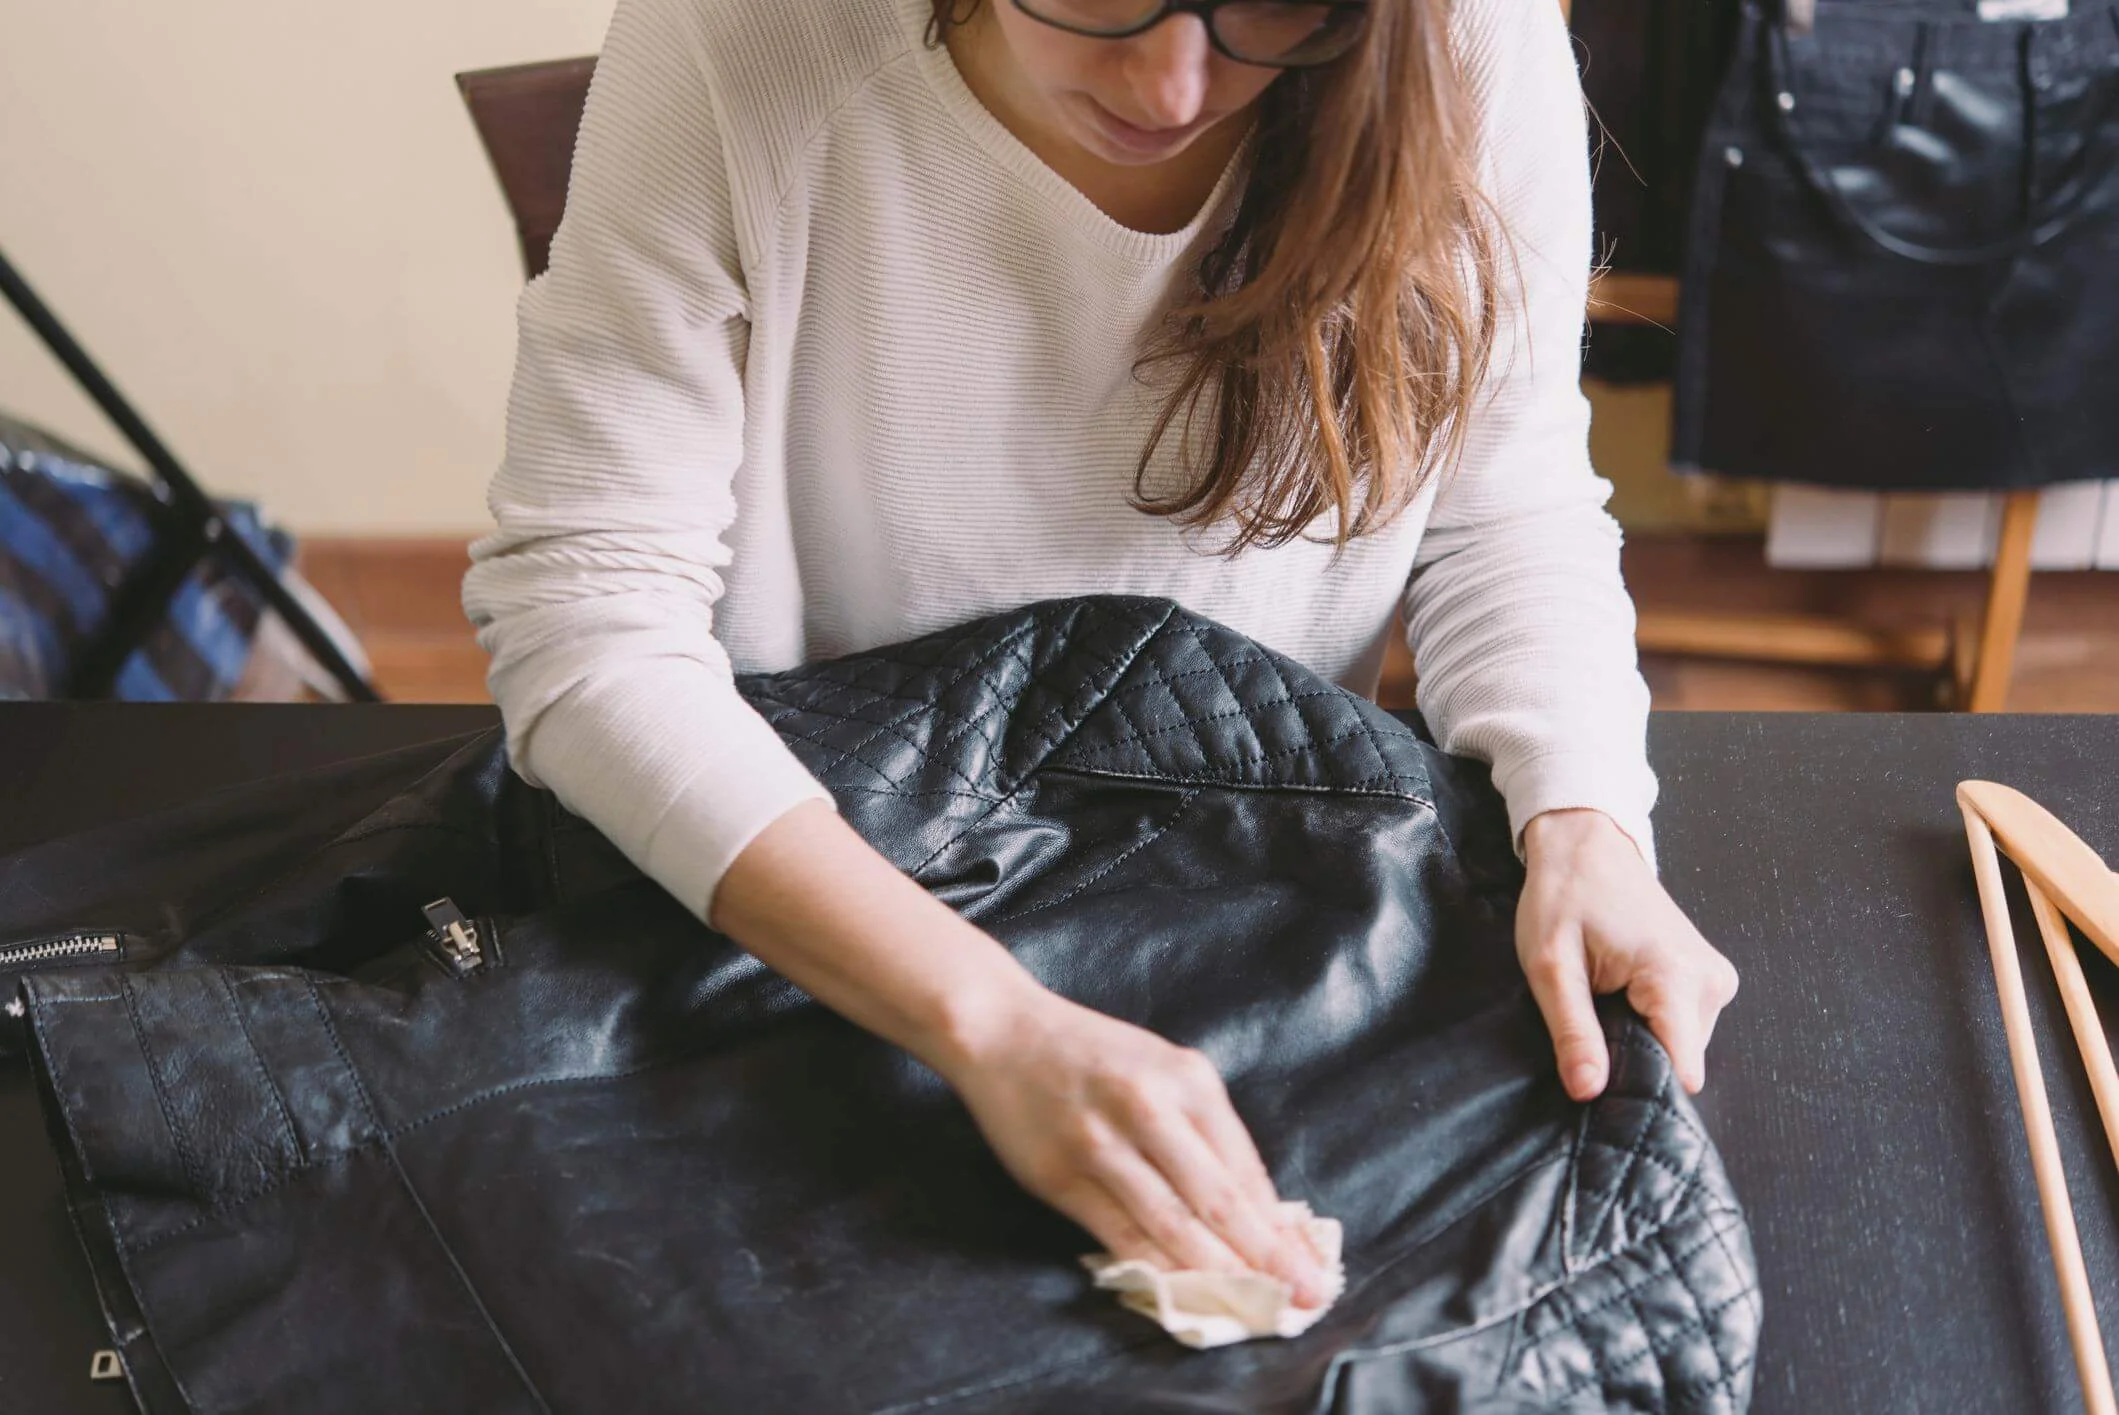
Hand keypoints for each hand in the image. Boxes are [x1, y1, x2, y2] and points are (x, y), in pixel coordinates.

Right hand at [931, 986, 1333, 1305]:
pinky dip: (1155, 1269)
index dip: (1280, 1226)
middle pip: (1219, 1200)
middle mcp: (1149, 1107)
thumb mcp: (1163, 1069)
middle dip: (1266, 1258)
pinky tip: (1182, 1294)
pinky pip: (1118, 1235)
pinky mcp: (1060, 1176)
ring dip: (1216, 1274)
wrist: (1005, 1032)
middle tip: (1303, 1298)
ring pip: (1171, 1225)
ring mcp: (1101, 1144)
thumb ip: (1205, 1131)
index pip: (1245, 1169)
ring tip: (1251, 1309)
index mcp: (1187, 1079)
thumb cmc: (1095, 1055)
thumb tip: (1253, 1211)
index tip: (1308, 1266)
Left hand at [1517, 809, 1737, 1099]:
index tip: (1603, 1089)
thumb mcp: (1552, 967)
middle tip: (1590, 1028)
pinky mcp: (1708, 981)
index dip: (1639, 1088)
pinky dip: (1648, 1024)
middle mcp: (1711, 982)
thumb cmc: (1566, 896)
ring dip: (1639, 1040)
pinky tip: (1620, 1000)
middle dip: (1632, 1059)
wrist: (1587, 846)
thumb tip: (1588, 1091)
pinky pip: (1681, 1027)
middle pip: (1679, 1061)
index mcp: (1677, 977)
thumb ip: (1573, 1032)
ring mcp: (1715, 981)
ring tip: (1603, 1005)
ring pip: (1680, 1048)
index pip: (1681, 1070)